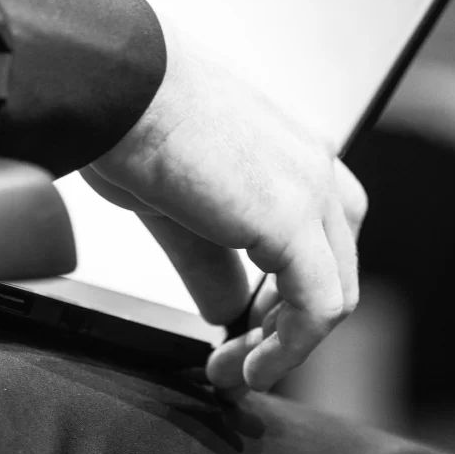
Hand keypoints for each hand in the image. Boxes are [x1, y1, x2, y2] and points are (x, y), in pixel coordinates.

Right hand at [80, 16, 366, 393]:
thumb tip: (225, 309)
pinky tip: (251, 367)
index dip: (289, 293)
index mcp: (291, 156)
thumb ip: (210, 261)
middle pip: (336, 266)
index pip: (320, 237)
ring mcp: (311, 190)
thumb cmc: (134, 122)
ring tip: (242, 370)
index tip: (247, 329)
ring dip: (290, 342)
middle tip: (244, 358)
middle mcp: (313, 168)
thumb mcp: (180, 206)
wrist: (118, 83)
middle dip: (290, 323)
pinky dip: (290, 347)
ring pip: (334, 289)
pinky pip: (318, 304)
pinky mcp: (294, 218)